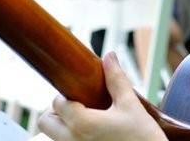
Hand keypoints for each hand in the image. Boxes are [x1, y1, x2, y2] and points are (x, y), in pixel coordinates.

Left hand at [38, 53, 166, 140]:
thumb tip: (109, 57)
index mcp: (82, 124)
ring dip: (62, 125)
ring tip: (84, 119)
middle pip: (45, 122)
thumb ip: (116, 79)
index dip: (66, 94)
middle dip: (55, 111)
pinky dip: (71, 137)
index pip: (56, 103)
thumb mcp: (130, 105)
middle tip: (75, 105)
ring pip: (53, 136)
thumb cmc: (143, 139)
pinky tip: (91, 132)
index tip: (79, 91)